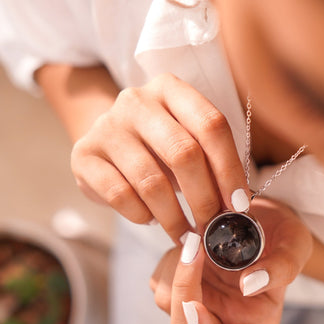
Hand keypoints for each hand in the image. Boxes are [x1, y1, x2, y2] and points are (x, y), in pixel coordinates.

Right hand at [70, 73, 249, 240]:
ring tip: (186, 235)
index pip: (211, 124)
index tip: (239, 203)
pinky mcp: (84, 155)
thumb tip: (237, 207)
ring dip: (175, 218)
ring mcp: (107, 126)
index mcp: (171, 89)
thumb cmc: (160, 144)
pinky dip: (142, 216)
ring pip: (151, 181)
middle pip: (183, 153)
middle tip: (213, 227)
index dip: (229, 168)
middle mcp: (137, 101)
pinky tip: (153, 220)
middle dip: (204, 198)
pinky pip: (120, 196)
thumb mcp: (188, 139)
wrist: (107, 140)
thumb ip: (211, 161)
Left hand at [150, 198, 312, 323]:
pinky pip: (160, 282)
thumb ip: (281, 269)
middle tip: (195, 249)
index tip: (198, 307)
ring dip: (175, 269)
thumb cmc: (287, 237)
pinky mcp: (181, 285)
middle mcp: (224, 321)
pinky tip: (191, 241)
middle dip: (183, 291)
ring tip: (198, 238)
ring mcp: (200, 303)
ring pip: (167, 303)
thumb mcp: (296, 246)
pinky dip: (170, 260)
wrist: (266, 219)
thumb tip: (248, 285)